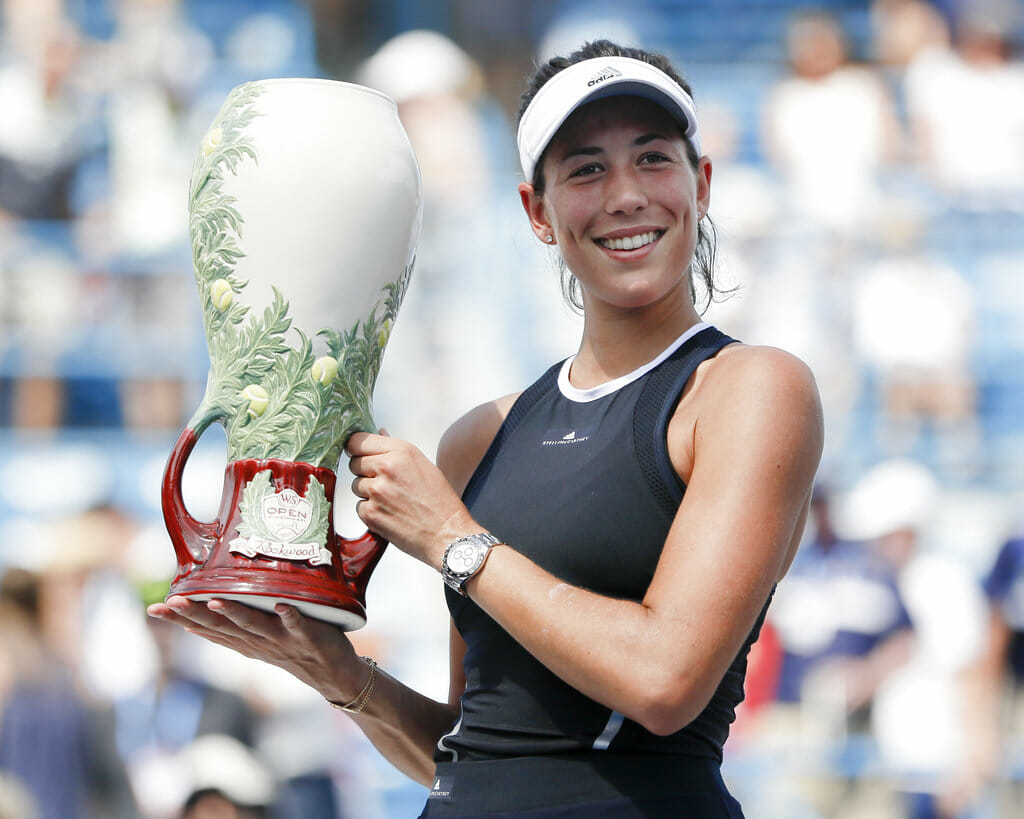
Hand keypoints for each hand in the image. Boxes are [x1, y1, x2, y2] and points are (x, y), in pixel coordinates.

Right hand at [146, 596, 368, 704]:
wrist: (332, 674)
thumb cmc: (293, 649)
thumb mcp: (258, 640)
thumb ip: (234, 627)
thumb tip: (200, 614)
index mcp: (245, 642)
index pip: (207, 630)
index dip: (180, 620)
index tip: (155, 608)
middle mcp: (258, 642)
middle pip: (223, 629)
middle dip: (196, 615)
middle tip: (171, 602)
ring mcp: (282, 641)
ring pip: (255, 626)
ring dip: (236, 614)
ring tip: (216, 602)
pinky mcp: (309, 637)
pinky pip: (299, 625)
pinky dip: (291, 617)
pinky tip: (284, 606)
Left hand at [346, 431, 476, 569]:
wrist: (447, 534)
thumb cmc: (441, 502)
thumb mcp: (424, 466)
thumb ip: (397, 451)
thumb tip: (380, 433)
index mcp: (401, 451)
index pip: (358, 440)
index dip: (357, 449)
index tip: (359, 454)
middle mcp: (386, 467)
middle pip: (354, 462)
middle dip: (365, 472)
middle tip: (385, 483)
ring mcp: (376, 491)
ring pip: (355, 485)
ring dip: (368, 493)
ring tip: (392, 500)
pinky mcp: (370, 513)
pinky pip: (359, 506)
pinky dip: (370, 512)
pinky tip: (389, 514)